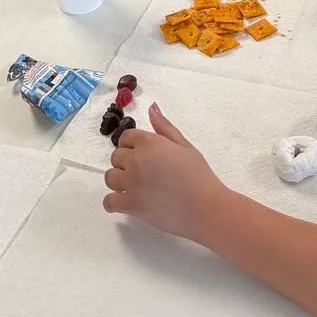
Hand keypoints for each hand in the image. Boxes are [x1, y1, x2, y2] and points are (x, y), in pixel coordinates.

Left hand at [102, 106, 227, 241]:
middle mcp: (136, 160)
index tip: (142, 155)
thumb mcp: (185, 146)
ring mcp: (131, 183)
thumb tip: (151, 108)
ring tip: (134, 188)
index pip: (126, 137)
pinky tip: (123, 202)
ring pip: (110, 178)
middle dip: (126, 163)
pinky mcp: (131, 205)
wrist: (206, 208)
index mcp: (149, 143)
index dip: (132, 145)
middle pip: (116, 157)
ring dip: (119, 181)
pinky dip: (113, 203)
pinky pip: (109, 201)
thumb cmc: (199, 175)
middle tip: (143, 173)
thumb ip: (165, 127)